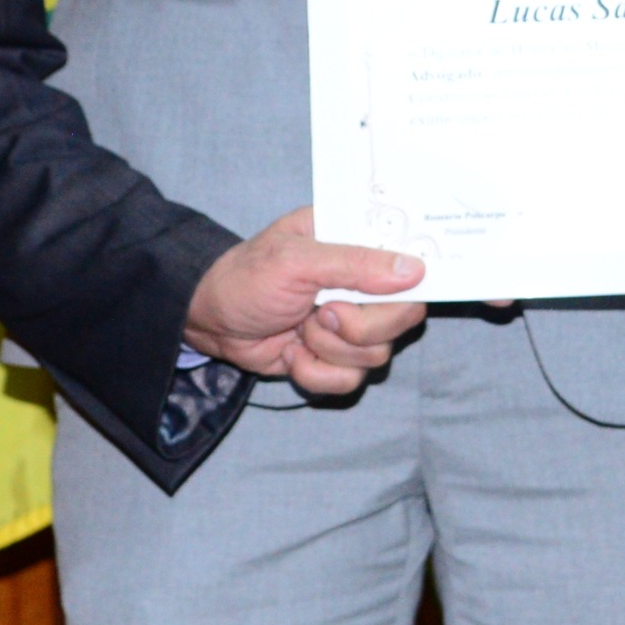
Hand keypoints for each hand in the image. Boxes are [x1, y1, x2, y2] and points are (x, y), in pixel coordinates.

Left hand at [186, 207, 426, 394]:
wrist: (210, 322)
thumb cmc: (247, 277)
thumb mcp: (296, 260)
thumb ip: (355, 263)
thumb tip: (414, 270)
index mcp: (358, 244)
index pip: (412, 260)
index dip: (414, 279)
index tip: (393, 291)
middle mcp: (364, 285)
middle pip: (404, 316)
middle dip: (358, 325)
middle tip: (321, 313)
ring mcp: (353, 325)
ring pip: (378, 354)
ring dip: (328, 348)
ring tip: (299, 328)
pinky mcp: (337, 359)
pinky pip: (351, 381)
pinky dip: (316, 372)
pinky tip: (293, 353)